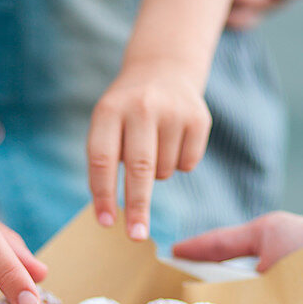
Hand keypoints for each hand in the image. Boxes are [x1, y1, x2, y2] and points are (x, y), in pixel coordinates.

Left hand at [87, 58, 211, 239]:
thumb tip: (111, 218)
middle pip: (139, 168)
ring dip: (158, 174)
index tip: (106, 223)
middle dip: (138, 206)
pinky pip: (188, 164)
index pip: (103, 159)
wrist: (163, 67)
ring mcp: (173, 110)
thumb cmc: (127, 112)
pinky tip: (174, 141)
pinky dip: (180, 163)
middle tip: (136, 236)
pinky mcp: (199, 118)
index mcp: (109, 110)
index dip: (104, 194)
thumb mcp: (106, 124)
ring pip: (165, 170)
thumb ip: (105, 162)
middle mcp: (141, 107)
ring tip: (154, 146)